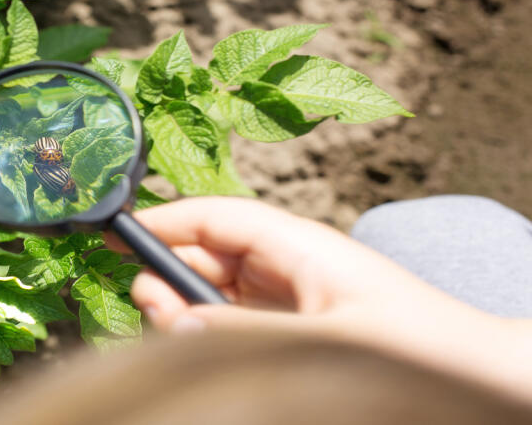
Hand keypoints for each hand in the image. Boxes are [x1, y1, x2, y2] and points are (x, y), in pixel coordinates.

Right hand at [107, 197, 529, 399]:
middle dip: (170, 273)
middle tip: (147, 305)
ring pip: (214, 290)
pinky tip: (197, 344)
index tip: (118, 231)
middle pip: (209, 254)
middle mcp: (288, 264)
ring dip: (185, 308)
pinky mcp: (290, 325)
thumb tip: (180, 321)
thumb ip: (247, 332)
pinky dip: (207, 331)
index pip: (219, 216)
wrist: (474, 375)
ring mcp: (288, 296)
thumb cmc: (415, 347)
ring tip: (173, 330)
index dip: (167, 218)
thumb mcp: (324, 338)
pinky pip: (232, 320)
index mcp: (300, 245)